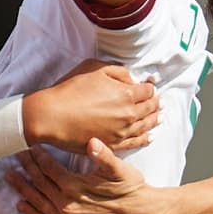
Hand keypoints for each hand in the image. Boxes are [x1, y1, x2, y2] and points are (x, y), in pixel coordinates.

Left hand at [6, 138, 165, 213]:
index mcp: (76, 187)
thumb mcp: (121, 170)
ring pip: (38, 202)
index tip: (28, 145)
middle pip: (40, 184)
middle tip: (14, 156)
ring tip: (10, 178)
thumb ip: (104, 156)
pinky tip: (22, 206)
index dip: (37, 156)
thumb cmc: (131, 189)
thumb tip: (92, 142)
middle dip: (26, 168)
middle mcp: (67, 206)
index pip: (49, 169)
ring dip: (23, 189)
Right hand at [23, 59, 157, 153]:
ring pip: (145, 126)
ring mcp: (121, 132)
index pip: (147, 91)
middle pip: (149, 109)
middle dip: (156, 104)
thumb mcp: (95, 68)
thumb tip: (132, 79)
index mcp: (127, 94)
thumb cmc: (70, 90)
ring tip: (160, 118)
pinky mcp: (111, 145)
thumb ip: (119, 71)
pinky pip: (134, 143)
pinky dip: (144, 139)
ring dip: (154, 121)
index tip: (151, 87)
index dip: (150, 88)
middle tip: (160, 103)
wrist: (52, 115)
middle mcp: (128, 114)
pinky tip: (149, 137)